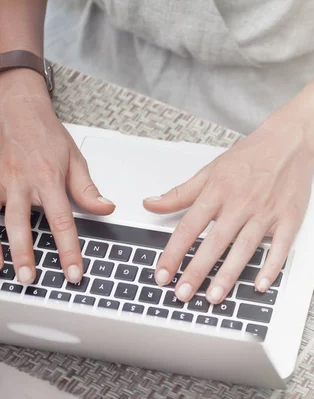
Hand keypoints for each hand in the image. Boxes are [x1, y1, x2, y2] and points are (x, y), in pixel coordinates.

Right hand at [0, 69, 114, 283]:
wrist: (17, 108)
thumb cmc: (46, 134)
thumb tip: (106, 209)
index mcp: (48, 179)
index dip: (69, 249)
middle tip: (31, 279)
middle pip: (22, 225)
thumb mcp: (74, 159)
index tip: (74, 271)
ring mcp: (0, 182)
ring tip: (4, 272)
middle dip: (26, 255)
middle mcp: (21, 183)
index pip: (62, 221)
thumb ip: (87, 189)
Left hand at [145, 120, 313, 303]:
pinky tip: (259, 284)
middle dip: (197, 271)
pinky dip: (271, 267)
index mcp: (218, 191)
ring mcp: (266, 212)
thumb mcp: (210, 170)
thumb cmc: (250, 156)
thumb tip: (150, 204)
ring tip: (214, 296)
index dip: (173, 253)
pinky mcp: (288, 218)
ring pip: (244, 248)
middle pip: (214, 242)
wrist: (289, 141)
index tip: (162, 274)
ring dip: (229, 275)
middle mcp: (240, 203)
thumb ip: (180, 192)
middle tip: (183, 294)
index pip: (189, 227)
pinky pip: (280, 247)